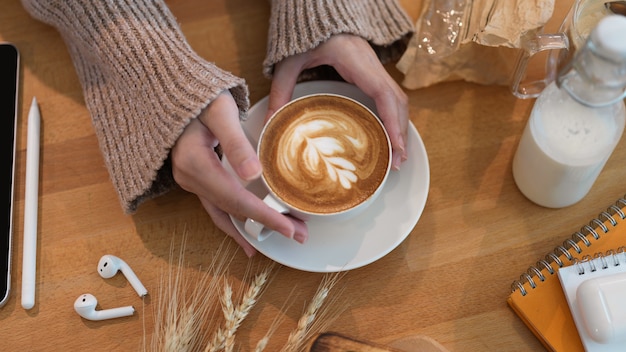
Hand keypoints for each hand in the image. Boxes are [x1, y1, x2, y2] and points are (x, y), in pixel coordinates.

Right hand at [171, 91, 307, 255]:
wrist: (173, 88)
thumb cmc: (201, 95)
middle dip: (265, 224)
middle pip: (232, 210)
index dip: (264, 216)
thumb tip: (254, 175)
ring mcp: (190, 180)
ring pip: (222, 213)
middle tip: (298, 234)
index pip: (236, 199)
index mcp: (195, 163)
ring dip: (249, 228)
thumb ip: (236, 143)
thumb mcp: (221, 112)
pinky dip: (233, 220)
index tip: (290, 228)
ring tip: (276, 238)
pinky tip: (245, 233)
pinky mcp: (195, 177)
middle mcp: (190, 178)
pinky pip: (216, 206)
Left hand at [267, 34, 408, 169]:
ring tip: (397, 155)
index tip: (395, 146)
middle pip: (397, 101)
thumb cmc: (304, 34)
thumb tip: (270, 123)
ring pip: (398, 99)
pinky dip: (393, 117)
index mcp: (356, 61)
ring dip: (400, 127)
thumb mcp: (288, 63)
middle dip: (400, 132)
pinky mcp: (371, 72)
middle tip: (397, 162)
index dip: (392, 122)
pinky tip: (389, 136)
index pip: (383, 94)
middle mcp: (371, 65)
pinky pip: (389, 96)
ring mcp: (374, 68)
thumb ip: (280, 91)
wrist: (315, 12)